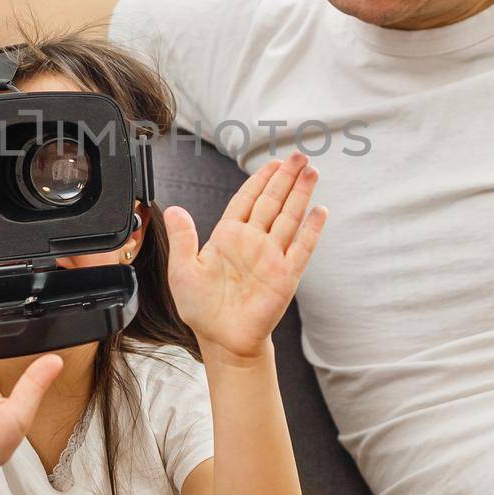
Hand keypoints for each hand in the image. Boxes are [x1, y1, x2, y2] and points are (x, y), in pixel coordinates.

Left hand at [165, 152, 327, 362]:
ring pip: (289, 218)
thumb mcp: (183, 270)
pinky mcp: (285, 276)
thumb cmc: (202, 308)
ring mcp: (271, 257)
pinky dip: (311, 230)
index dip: (260, 179)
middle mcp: (253, 242)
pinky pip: (301, 249)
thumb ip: (183, 238)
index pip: (248, 199)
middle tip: (299, 155)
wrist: (221, 339)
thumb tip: (173, 209)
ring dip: (300, 194)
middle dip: (285, 177)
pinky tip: (319, 210)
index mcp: (228, 236)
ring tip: (311, 171)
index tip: (272, 162)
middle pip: (273, 202)